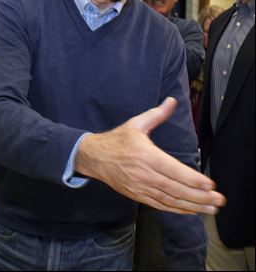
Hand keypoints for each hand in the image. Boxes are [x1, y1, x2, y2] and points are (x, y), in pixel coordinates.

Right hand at [75, 97, 225, 214]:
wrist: (95, 158)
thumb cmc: (117, 140)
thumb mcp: (136, 123)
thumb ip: (157, 114)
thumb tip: (171, 101)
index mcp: (145, 155)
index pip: (172, 170)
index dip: (191, 179)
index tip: (209, 184)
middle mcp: (144, 174)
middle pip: (175, 189)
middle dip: (199, 197)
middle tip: (218, 201)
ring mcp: (141, 187)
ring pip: (169, 200)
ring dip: (192, 206)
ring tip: (211, 208)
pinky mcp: (138, 195)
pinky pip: (160, 205)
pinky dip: (177, 210)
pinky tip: (191, 211)